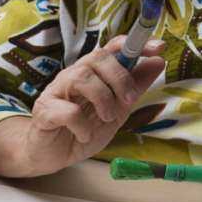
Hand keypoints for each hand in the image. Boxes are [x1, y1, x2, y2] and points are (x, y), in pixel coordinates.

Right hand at [17, 35, 165, 173]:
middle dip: (120, 77)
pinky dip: (82, 125)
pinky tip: (83, 135)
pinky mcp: (44, 112)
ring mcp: (56, 92)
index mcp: (91, 75)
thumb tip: (158, 62)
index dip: (133, 44)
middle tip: (128, 101)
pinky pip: (67, 111)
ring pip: (81, 77)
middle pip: (96, 57)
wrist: (52, 156)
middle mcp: (72, 77)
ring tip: (106, 118)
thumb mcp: (116, 111)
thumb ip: (134, 88)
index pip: (110, 48)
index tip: (157, 49)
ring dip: (102, 98)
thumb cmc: (81, 131)